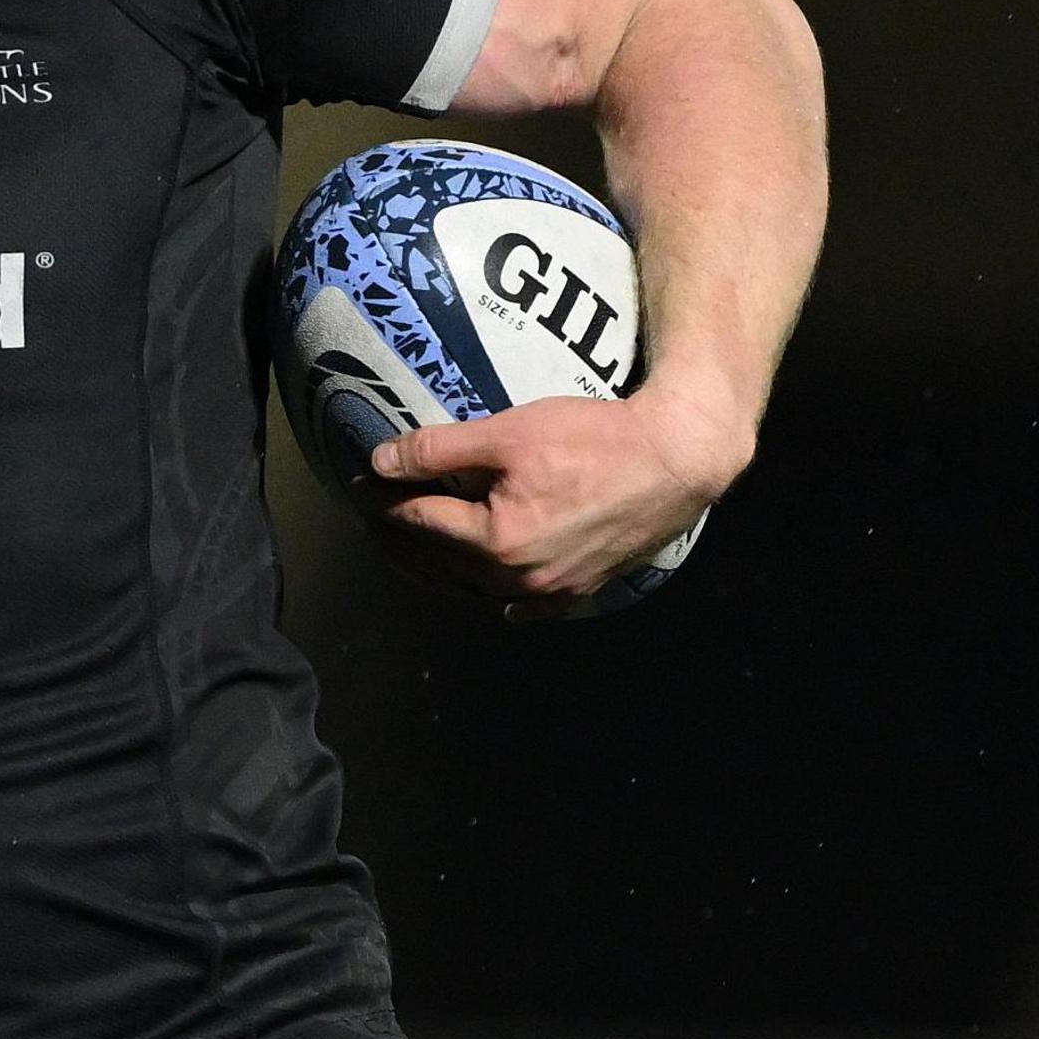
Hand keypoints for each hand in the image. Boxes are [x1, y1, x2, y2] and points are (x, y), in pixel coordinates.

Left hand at [366, 392, 741, 613]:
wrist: (678, 458)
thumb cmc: (593, 439)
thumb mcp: (507, 434)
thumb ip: (438, 451)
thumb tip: (380, 463)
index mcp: (496, 541)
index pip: (421, 521)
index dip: (385, 501)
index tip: (360, 486)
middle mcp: (521, 579)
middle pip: (444, 561)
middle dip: (405, 539)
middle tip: (375, 519)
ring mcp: (554, 591)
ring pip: (480, 585)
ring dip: (444, 567)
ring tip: (417, 547)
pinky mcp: (585, 589)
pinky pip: (530, 603)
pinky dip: (502, 594)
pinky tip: (494, 595)